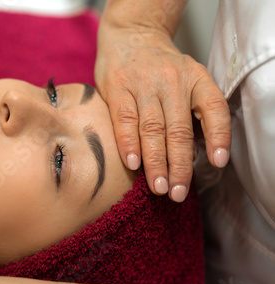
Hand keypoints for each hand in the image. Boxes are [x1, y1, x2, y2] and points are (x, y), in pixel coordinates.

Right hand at [95, 25, 230, 201]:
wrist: (130, 37)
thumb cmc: (160, 68)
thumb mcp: (187, 80)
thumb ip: (192, 113)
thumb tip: (192, 156)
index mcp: (196, 79)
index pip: (215, 109)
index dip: (219, 136)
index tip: (217, 162)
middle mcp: (172, 80)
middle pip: (179, 129)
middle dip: (179, 165)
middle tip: (177, 192)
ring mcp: (143, 84)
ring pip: (152, 129)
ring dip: (155, 161)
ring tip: (158, 187)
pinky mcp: (118, 87)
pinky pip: (125, 119)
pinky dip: (128, 143)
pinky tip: (132, 164)